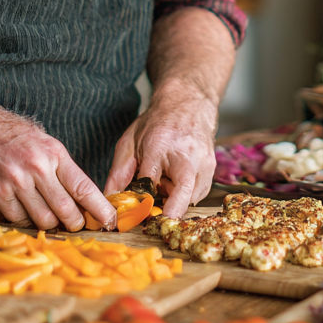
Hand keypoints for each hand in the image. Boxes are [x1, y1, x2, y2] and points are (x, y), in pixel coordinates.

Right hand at [0, 102, 116, 231]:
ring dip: (49, 226)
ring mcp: (16, 182)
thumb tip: (74, 190)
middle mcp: (38, 168)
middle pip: (67, 211)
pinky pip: (18, 219)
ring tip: (49, 220)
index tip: (110, 221)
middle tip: (77, 227)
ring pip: (44, 220)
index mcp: (53, 152)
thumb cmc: (1, 128)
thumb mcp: (38, 137)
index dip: (100, 209)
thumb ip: (55, 163)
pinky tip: (23, 213)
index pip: (84, 187)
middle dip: (76, 224)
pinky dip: (23, 221)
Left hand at [105, 87, 217, 216]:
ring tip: (164, 184)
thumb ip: (119, 173)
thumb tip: (111, 203)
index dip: (141, 203)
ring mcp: (202, 161)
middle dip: (169, 211)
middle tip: (154, 218)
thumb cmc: (156, 123)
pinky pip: (197, 193)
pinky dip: (185, 194)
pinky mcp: (211, 168)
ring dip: (175, 200)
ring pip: (190, 198)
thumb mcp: (130, 142)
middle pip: (181, 193)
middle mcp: (185, 154)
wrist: (187, 104)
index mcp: (159, 146)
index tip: (134, 218)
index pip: (149, 182)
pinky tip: (176, 180)